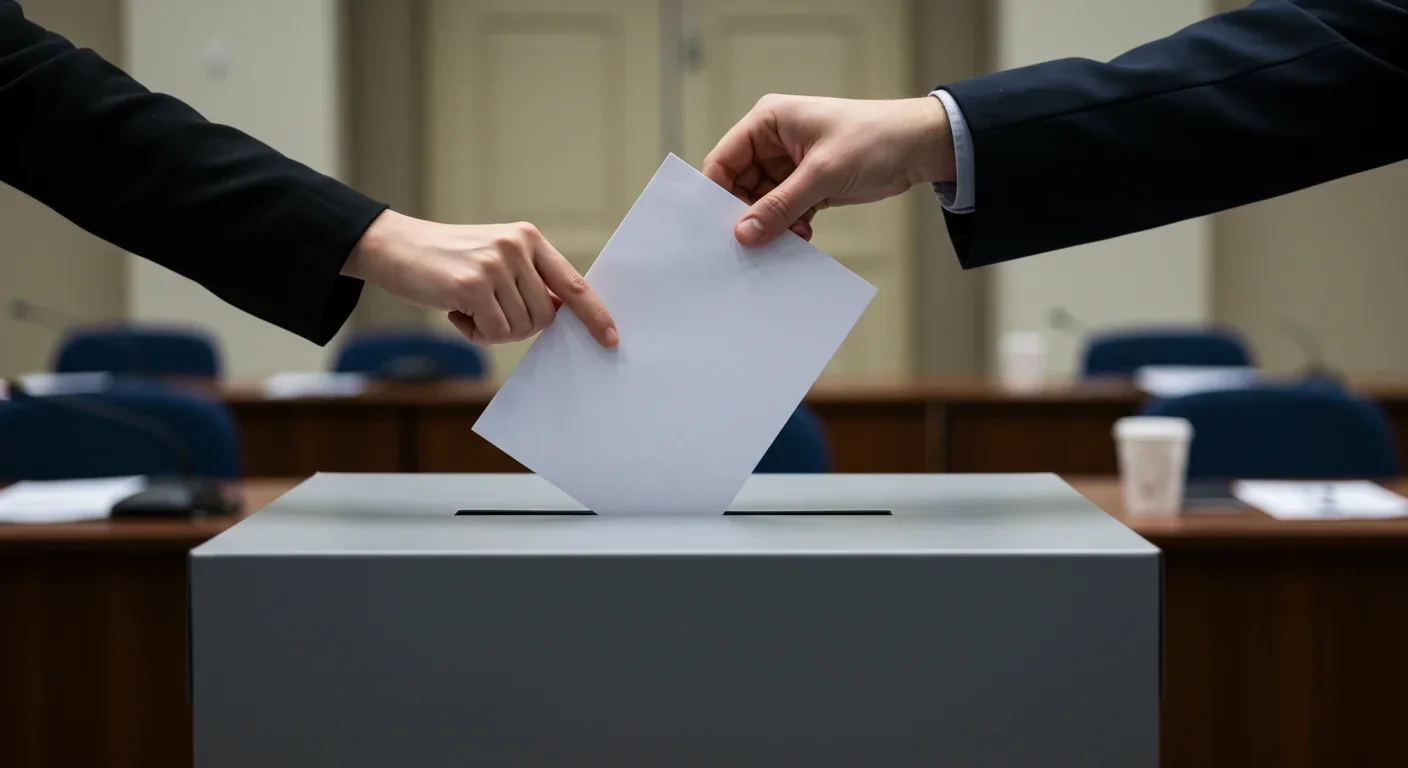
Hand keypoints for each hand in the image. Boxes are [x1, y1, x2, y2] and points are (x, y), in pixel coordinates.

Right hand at [342, 211, 617, 346]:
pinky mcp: (473, 285)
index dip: (594, 314)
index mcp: (529, 238)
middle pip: (545, 316)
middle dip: (519, 326)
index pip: (573, 283)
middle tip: (487, 310)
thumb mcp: (495, 256)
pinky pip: (494, 333)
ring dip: (493, 329)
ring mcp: (495, 265)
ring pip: (520, 328)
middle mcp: (517, 247)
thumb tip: (560, 314)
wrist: (394, 246)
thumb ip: (529, 280)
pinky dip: (475, 333)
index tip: (610, 338)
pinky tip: (454, 310)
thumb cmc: (448, 260)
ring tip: (467, 305)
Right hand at [703, 94, 954, 246]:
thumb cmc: (873, 139)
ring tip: (786, 239)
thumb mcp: (822, 174)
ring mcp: (789, 165)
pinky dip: (789, 226)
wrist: (919, 148)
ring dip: (771, 224)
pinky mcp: (807, 184)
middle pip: (740, 185)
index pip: (724, 159)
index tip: (716, 227)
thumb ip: (780, 205)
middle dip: (747, 214)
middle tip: (753, 244)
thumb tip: (744, 233)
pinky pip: (784, 210)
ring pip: (762, 202)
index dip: (716, 193)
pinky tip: (802, 236)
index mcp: (768, 122)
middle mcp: (773, 141)